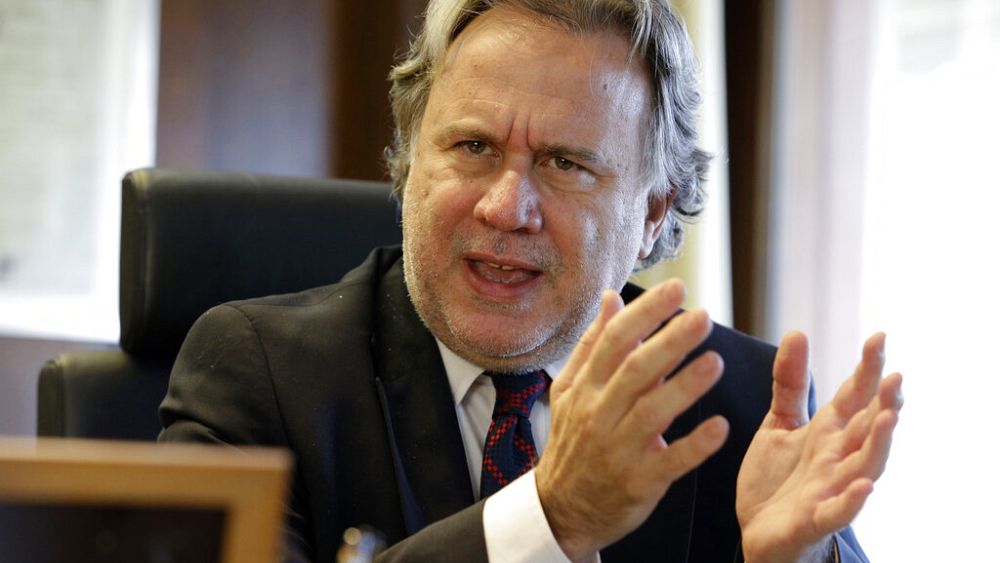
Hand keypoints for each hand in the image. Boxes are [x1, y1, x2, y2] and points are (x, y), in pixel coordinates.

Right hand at [535, 279, 728, 561]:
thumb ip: (592, 344)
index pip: (614, 341)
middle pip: (635, 370)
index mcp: (586, 387)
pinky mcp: (638, 482)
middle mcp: (599, 413)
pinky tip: (719, 427)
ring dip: (685, 387)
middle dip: (670, 341)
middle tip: (704, 317)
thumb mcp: (571, 390)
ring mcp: (618, 449)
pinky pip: (669, 463)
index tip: (678, 288)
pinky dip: (694, 446)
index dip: (646, 312)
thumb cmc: (573, 441)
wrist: (562, 508)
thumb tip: (611, 298)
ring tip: (716, 362)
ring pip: (652, 413)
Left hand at [736, 332, 903, 562]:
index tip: (879, 337)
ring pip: (864, 467)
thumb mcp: (779, 424)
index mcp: (829, 432)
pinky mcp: (813, 519)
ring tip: (889, 418)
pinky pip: (837, 512)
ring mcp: (829, 489)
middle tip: (896, 377)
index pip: (855, 396)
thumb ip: (789, 384)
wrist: (758, 530)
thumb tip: (797, 332)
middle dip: (884, 404)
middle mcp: (837, 458)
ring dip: (878, 445)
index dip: (868, 369)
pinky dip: (852, 501)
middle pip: (868, 429)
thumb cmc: (777, 479)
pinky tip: (863, 487)